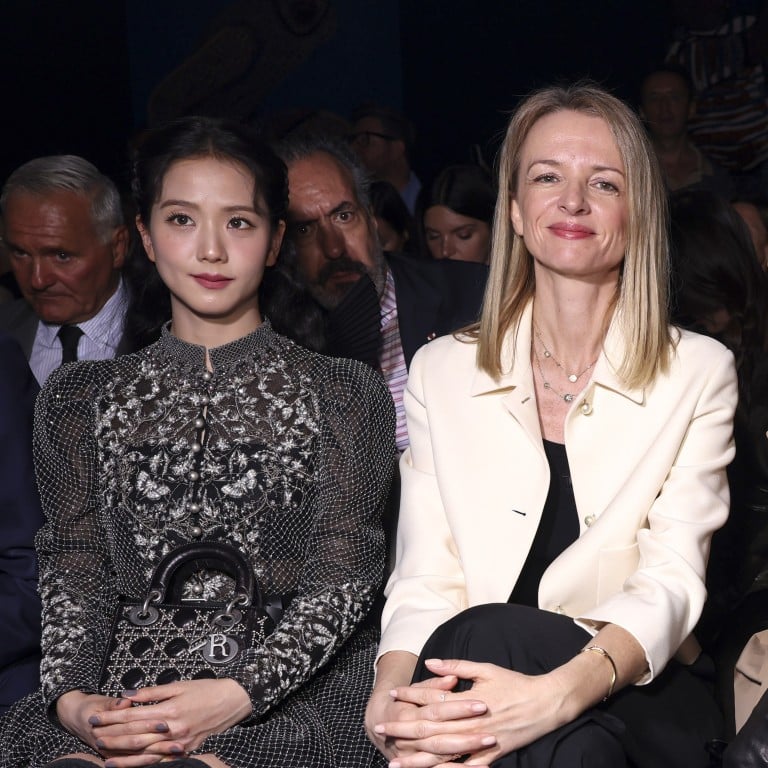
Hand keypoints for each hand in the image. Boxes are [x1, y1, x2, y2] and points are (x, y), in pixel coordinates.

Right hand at [55, 691, 172, 762]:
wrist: (74, 719)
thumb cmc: (90, 709)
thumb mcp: (99, 702)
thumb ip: (114, 703)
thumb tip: (126, 700)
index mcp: (104, 727)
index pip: (131, 726)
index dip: (148, 724)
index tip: (166, 722)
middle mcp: (107, 744)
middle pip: (137, 744)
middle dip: (158, 744)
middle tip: (178, 742)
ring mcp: (111, 754)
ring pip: (138, 757)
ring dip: (159, 754)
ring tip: (179, 751)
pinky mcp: (115, 757)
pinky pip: (135, 763)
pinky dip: (151, 762)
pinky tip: (167, 759)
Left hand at [86, 678, 251, 766]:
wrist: (232, 702)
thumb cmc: (206, 690)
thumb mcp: (179, 685)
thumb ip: (152, 693)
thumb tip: (128, 696)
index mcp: (169, 711)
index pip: (132, 716)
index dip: (112, 718)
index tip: (96, 717)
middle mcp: (171, 731)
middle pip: (134, 736)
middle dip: (112, 736)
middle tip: (94, 734)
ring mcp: (178, 744)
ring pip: (144, 753)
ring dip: (122, 755)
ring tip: (104, 754)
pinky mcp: (184, 752)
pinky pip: (160, 761)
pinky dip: (143, 764)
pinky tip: (131, 765)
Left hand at [383, 658, 573, 765]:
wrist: (546, 704)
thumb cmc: (514, 684)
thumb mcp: (486, 669)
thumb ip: (457, 666)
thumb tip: (431, 662)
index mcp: (467, 701)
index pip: (432, 698)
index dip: (411, 696)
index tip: (392, 695)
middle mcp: (470, 724)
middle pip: (431, 730)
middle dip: (404, 731)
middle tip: (381, 730)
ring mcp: (480, 744)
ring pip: (443, 755)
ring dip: (417, 759)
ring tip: (396, 762)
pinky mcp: (490, 757)